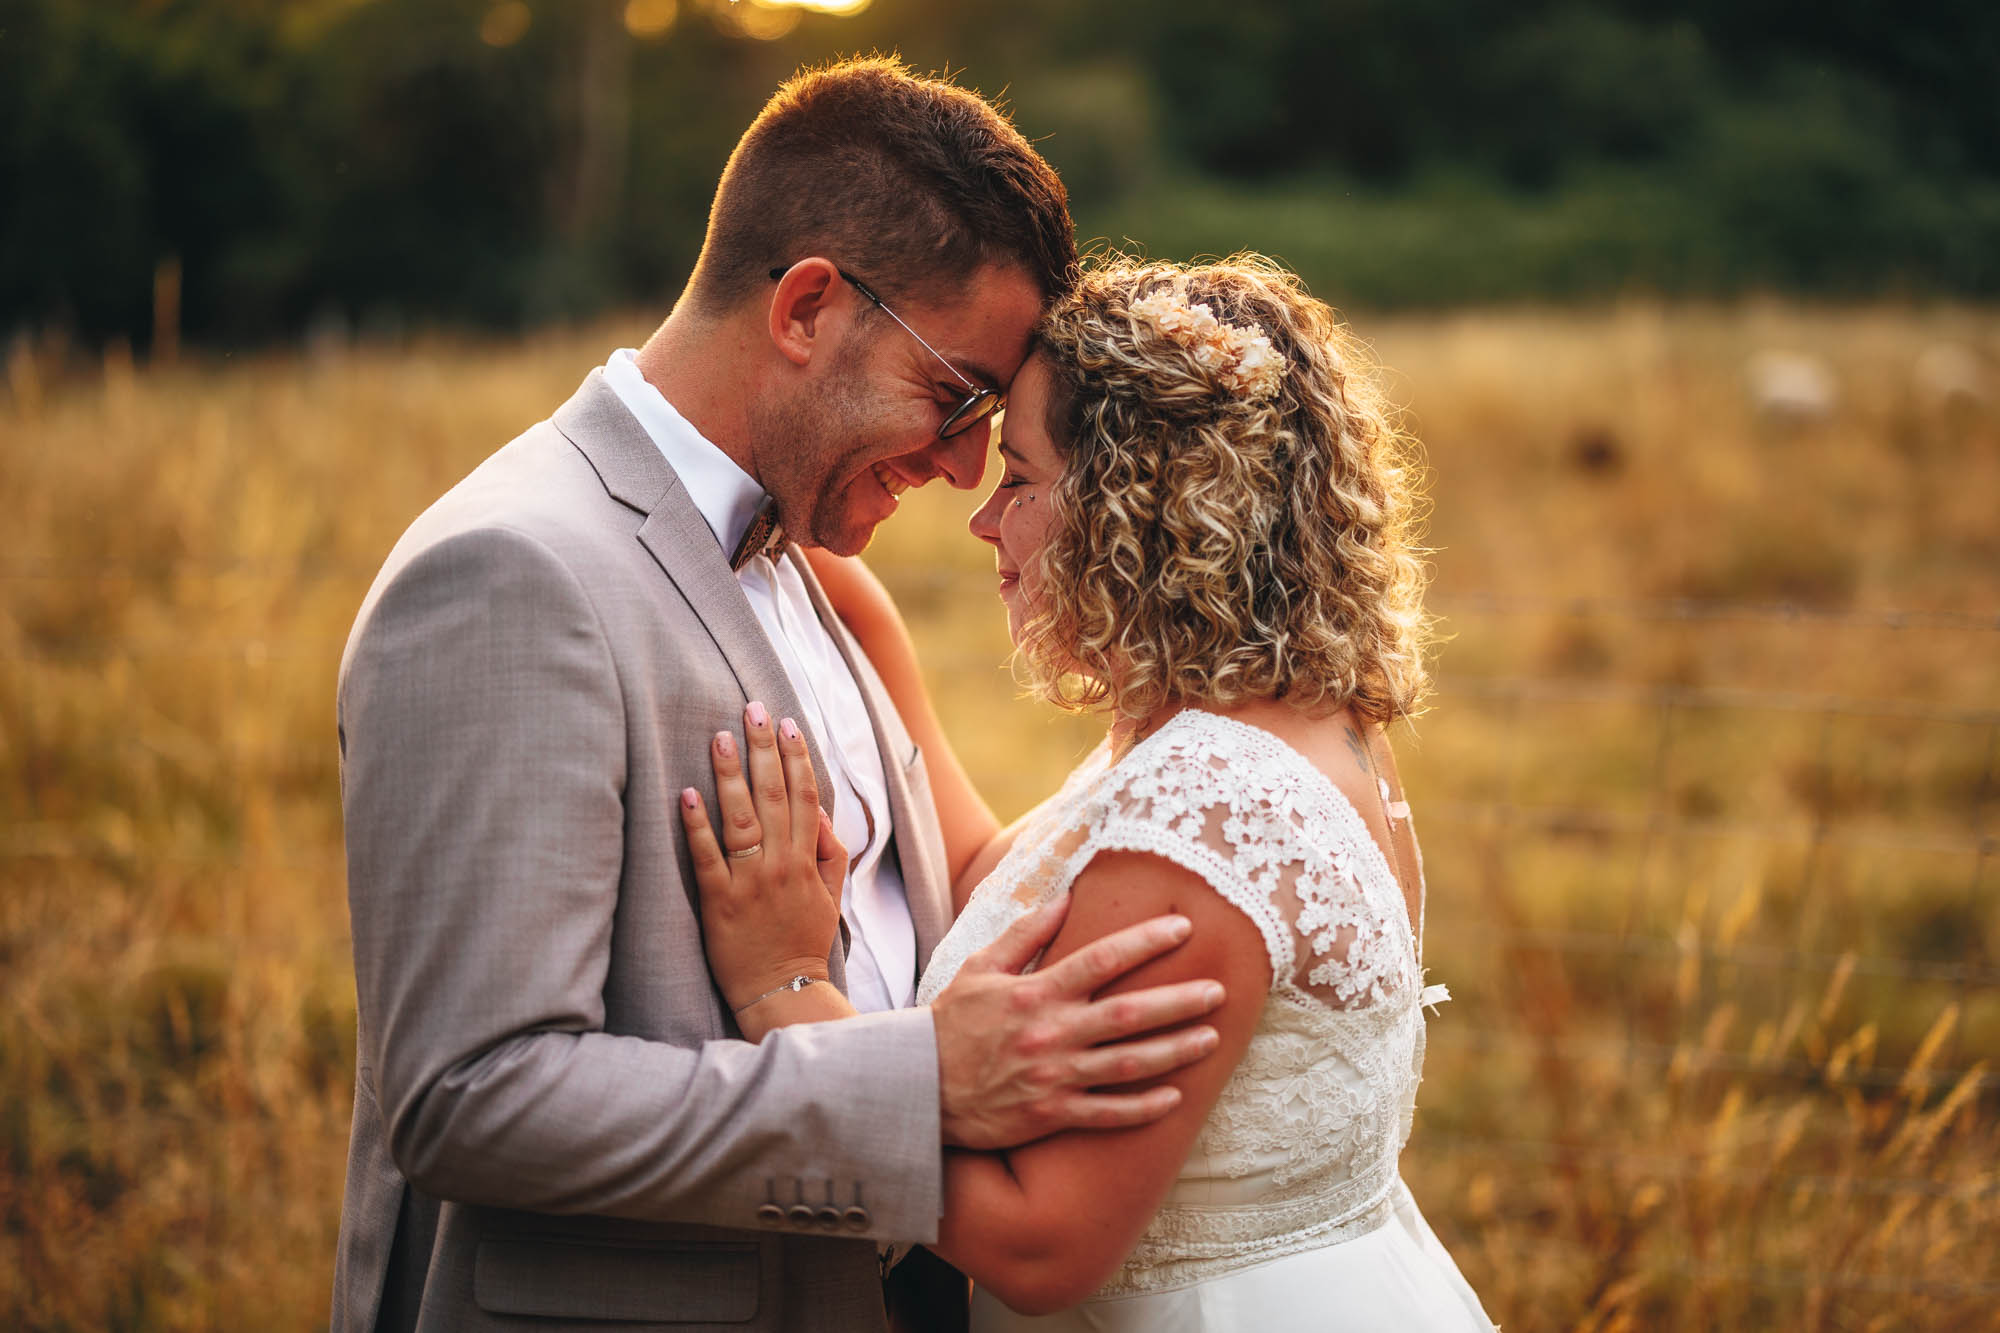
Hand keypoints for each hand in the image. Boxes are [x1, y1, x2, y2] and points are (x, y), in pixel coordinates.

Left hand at [679, 701, 846, 1012]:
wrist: (782, 992)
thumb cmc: (803, 941)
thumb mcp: (831, 898)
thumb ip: (831, 853)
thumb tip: (821, 810)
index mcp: (808, 861)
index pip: (805, 797)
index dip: (797, 757)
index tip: (788, 723)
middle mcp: (780, 866)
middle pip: (774, 796)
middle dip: (763, 749)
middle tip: (752, 708)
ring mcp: (749, 882)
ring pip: (741, 819)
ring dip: (730, 775)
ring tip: (718, 736)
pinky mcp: (718, 901)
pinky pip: (707, 856)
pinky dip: (697, 825)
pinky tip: (687, 793)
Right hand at [930, 898, 1226, 1148]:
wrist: (914, 1087)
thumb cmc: (949, 1023)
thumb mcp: (979, 967)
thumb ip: (1025, 934)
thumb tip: (1063, 897)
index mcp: (1037, 993)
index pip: (1102, 960)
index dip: (1147, 942)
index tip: (1183, 928)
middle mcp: (1052, 1034)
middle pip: (1129, 1015)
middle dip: (1179, 1002)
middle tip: (1218, 991)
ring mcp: (1054, 1077)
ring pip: (1128, 1065)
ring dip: (1174, 1052)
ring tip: (1211, 1039)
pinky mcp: (1051, 1115)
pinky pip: (1106, 1113)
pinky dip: (1142, 1108)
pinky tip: (1175, 1098)